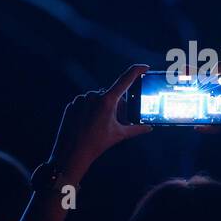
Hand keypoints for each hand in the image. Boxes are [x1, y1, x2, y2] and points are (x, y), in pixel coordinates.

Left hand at [49, 64, 152, 182]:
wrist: (72, 153)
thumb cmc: (96, 144)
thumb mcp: (119, 135)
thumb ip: (136, 129)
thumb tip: (148, 128)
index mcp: (107, 101)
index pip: (125, 79)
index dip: (136, 71)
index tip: (144, 67)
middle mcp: (94, 95)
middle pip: (112, 95)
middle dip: (116, 106)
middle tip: (114, 122)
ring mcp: (82, 99)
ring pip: (98, 99)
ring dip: (102, 108)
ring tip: (99, 125)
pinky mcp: (73, 104)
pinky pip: (86, 102)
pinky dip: (90, 110)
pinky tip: (89, 123)